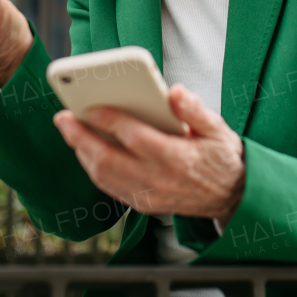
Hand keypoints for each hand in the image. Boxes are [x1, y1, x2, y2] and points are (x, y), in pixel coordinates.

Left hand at [53, 84, 245, 225]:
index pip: (135, 138)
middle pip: (109, 160)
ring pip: (104, 177)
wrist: (233, 197)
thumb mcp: (219, 129)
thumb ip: (196, 110)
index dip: (110, 121)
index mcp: (177, 158)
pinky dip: (94, 169)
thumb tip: (175, 92)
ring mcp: (149, 196)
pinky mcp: (145, 205)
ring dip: (82, 154)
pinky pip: (110, 188)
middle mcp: (159, 180)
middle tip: (63, 117)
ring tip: (70, 131)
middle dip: (81, 138)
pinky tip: (86, 151)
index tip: (90, 106)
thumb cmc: (223, 157)